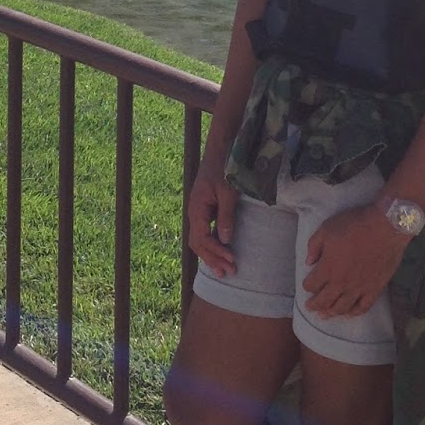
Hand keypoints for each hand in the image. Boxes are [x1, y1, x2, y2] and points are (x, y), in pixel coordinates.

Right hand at [187, 153, 237, 276]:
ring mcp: (198, 212)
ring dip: (211, 255)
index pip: (202, 239)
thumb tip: (225, 240)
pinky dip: (211, 246)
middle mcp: (193, 213)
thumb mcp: (228, 192)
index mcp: (196, 209)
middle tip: (229, 273)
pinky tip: (220, 253)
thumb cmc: (224, 168)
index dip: (216, 252)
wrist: (219, 151)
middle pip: (198, 244)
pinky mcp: (204, 210)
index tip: (231, 260)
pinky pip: (204, 233)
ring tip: (224, 269)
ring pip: (199, 240)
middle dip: (213, 259)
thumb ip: (226, 215)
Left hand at [303, 205, 407, 319]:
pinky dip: (354, 313)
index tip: (307, 284)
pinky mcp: (374, 289)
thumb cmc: (354, 225)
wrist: (385, 227)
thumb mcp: (326, 228)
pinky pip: (363, 307)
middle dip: (314, 305)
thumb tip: (308, 262)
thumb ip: (314, 246)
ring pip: (342, 307)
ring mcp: (359, 288)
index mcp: (327, 269)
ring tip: (324, 316)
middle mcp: (341, 283)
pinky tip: (349, 314)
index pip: (312, 284)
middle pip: (324, 300)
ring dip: (331, 313)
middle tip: (310, 307)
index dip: (307, 285)